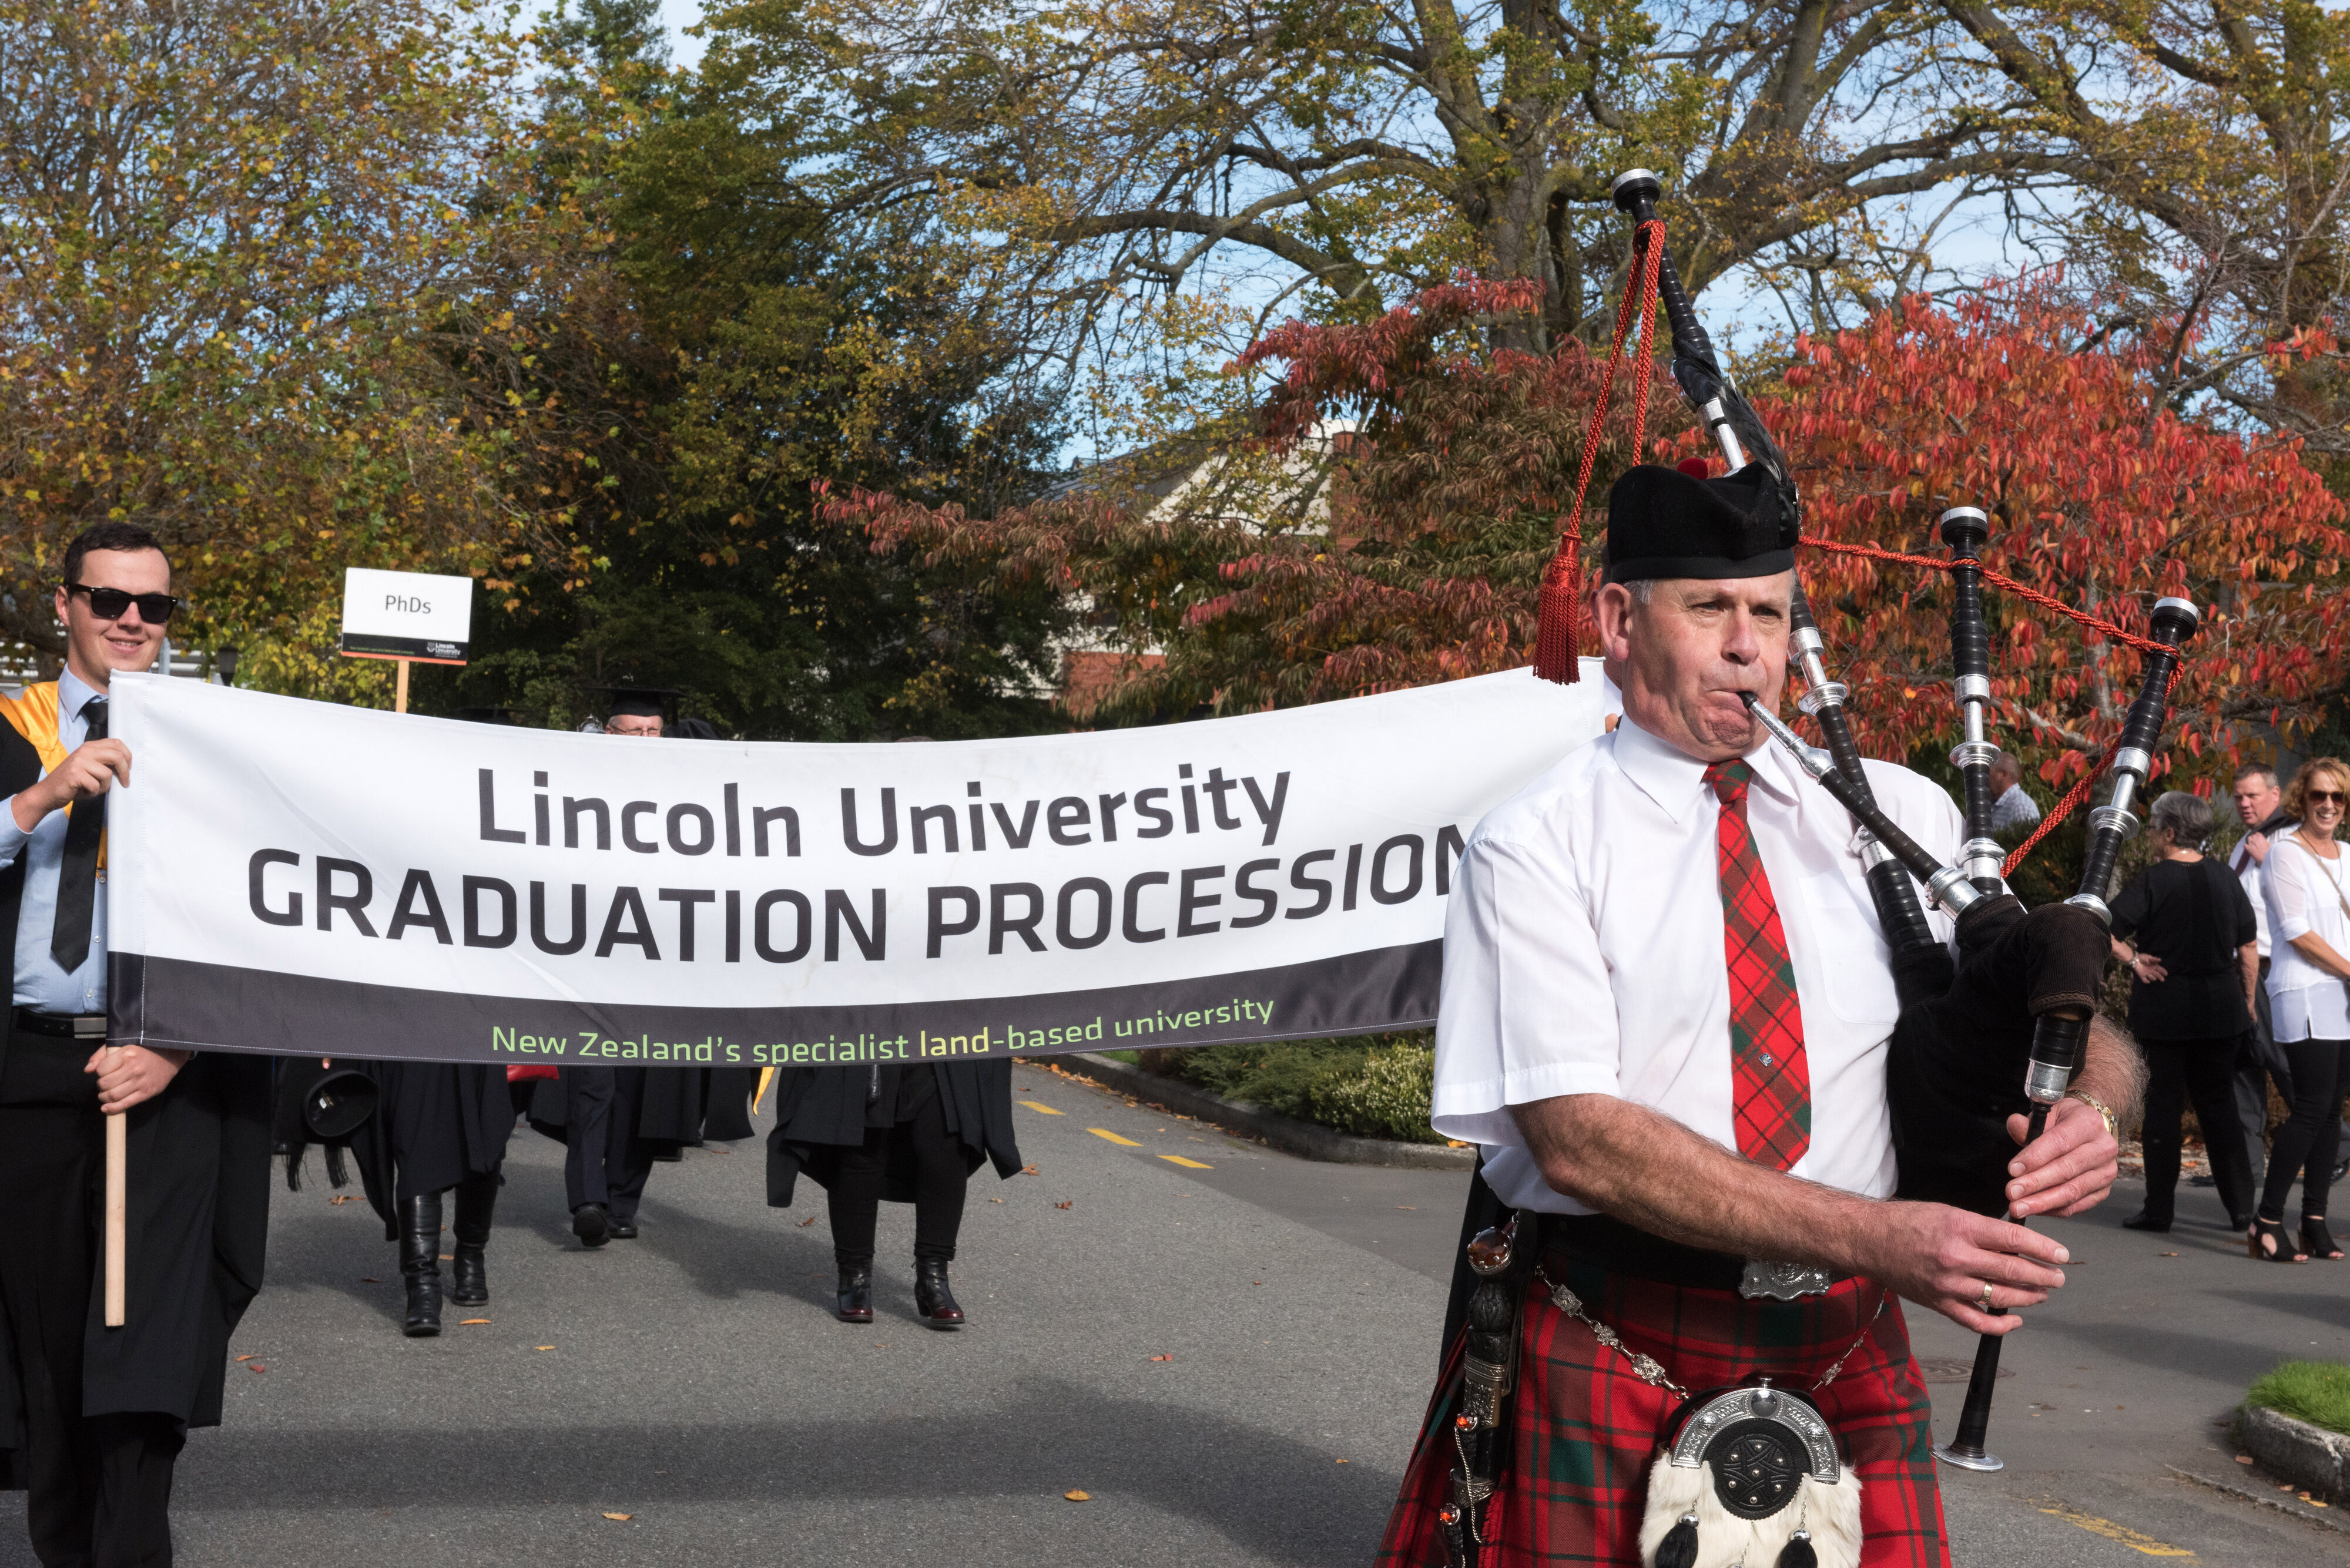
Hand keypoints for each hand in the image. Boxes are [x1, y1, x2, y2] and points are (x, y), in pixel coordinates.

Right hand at [12, 739, 130, 831]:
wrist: (48, 792)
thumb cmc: (73, 782)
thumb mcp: (90, 767)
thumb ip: (105, 762)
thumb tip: (127, 766)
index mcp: (90, 746)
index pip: (116, 743)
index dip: (127, 756)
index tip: (129, 769)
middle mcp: (84, 750)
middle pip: (117, 756)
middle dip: (125, 772)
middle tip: (125, 783)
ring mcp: (79, 761)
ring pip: (107, 774)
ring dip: (104, 786)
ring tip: (93, 788)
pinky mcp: (75, 774)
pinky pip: (96, 785)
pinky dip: (93, 793)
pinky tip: (83, 792)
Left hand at [85, 1043, 190, 1112]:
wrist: (170, 1055)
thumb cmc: (143, 1049)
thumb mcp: (122, 1045)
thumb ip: (102, 1055)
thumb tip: (87, 1070)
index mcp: (126, 1054)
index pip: (101, 1070)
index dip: (100, 1072)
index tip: (105, 1072)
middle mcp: (133, 1068)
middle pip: (105, 1084)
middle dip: (101, 1086)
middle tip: (105, 1084)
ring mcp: (140, 1082)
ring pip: (112, 1095)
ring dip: (104, 1097)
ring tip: (106, 1094)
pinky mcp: (147, 1092)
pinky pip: (125, 1104)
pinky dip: (112, 1109)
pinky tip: (107, 1108)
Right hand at [1849, 1201, 2069, 1333]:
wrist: (1870, 1240)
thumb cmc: (1908, 1221)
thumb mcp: (1949, 1213)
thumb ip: (1982, 1230)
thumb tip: (2017, 1244)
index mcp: (1961, 1228)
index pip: (2014, 1239)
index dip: (2043, 1248)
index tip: (2061, 1255)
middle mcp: (1957, 1257)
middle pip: (2013, 1270)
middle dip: (2043, 1276)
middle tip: (2059, 1277)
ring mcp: (1948, 1284)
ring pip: (2001, 1297)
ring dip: (2029, 1297)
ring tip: (2042, 1293)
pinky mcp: (1940, 1304)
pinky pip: (1977, 1321)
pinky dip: (2001, 1324)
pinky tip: (2015, 1319)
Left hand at [2002, 1095, 2118, 1219]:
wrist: (2090, 1131)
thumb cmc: (2064, 1123)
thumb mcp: (2047, 1114)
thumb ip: (2029, 1123)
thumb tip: (2015, 1124)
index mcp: (2089, 1123)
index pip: (2060, 1142)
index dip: (2035, 1157)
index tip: (2013, 1170)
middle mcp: (2103, 1148)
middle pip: (2067, 1170)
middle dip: (2035, 1183)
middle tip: (2011, 1192)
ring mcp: (2106, 1172)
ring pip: (2073, 1191)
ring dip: (2043, 1202)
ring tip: (2019, 1207)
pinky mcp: (2104, 1190)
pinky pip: (2078, 1205)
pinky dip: (2055, 1209)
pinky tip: (2035, 1210)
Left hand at [2130, 950, 2168, 982]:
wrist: (2134, 959)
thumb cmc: (2142, 957)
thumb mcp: (2149, 958)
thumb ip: (2154, 959)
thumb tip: (2160, 959)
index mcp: (2154, 966)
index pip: (2160, 969)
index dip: (2163, 971)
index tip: (2166, 974)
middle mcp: (2151, 970)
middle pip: (2157, 975)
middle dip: (2160, 977)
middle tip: (2162, 980)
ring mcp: (2147, 973)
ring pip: (2152, 978)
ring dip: (2153, 978)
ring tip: (2154, 978)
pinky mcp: (2141, 975)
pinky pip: (2144, 980)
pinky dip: (2146, 981)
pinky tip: (2148, 981)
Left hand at [2246, 831, 2270, 864]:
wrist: (2266, 857)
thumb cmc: (2268, 851)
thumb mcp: (2268, 844)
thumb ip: (2264, 841)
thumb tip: (2262, 840)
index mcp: (2261, 838)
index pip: (2257, 833)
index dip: (2257, 835)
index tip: (2257, 837)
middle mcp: (2255, 839)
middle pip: (2252, 835)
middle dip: (2253, 838)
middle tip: (2254, 841)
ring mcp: (2251, 843)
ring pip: (2248, 838)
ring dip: (2250, 840)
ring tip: (2251, 844)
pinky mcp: (2248, 848)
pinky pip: (2245, 845)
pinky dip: (2246, 846)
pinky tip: (2248, 848)